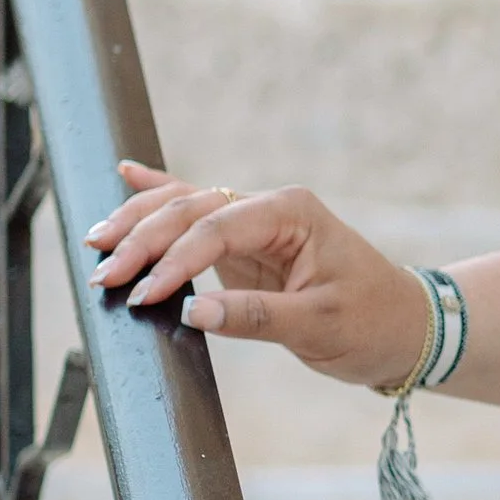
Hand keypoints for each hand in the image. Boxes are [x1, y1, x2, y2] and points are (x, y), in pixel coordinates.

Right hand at [87, 164, 433, 390]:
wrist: (403, 327)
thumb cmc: (371, 323)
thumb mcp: (319, 325)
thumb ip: (254, 317)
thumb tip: (189, 311)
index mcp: (291, 213)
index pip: (215, 228)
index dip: (174, 260)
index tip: (143, 295)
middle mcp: (270, 208)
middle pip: (190, 211)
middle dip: (142, 240)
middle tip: (103, 274)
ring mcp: (256, 223)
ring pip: (184, 208)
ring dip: (139, 223)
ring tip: (96, 242)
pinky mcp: (247, 244)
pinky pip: (197, 214)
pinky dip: (161, 196)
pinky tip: (126, 173)